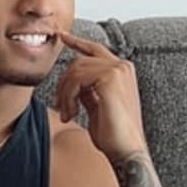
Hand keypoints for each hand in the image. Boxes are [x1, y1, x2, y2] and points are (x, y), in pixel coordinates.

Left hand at [54, 31, 147, 164]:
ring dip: (65, 94)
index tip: (61, 37)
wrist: (126, 150)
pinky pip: (77, 79)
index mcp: (122, 71)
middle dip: (64, 84)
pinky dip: (68, 97)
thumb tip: (73, 82)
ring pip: (75, 70)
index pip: (94, 49)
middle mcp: (122, 66)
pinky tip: (71, 114)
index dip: (77, 42)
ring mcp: (117, 70)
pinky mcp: (110, 78)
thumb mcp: (96, 106)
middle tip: (60, 108)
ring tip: (67, 115)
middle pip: (79, 62)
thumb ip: (88, 90)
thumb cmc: (113, 135)